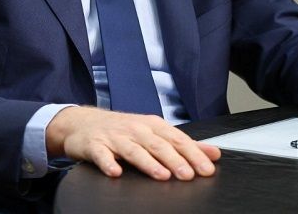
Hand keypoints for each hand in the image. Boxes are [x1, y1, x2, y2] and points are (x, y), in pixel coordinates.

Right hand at [46, 106, 220, 180]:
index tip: (206, 168)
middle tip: (187, 174)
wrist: (83, 123)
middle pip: (158, 145)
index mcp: (152, 126)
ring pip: (134, 150)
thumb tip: (213, 153)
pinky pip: (102, 155)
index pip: (177, 139)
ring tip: (161, 175)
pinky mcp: (95, 145)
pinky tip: (116, 172)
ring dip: (148, 162)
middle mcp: (136, 130)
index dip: (193, 154)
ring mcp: (115, 137)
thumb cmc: (122, 130)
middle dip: (174, 159)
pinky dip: (109, 163)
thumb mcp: (154, 132)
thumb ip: (184, 144)